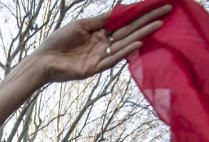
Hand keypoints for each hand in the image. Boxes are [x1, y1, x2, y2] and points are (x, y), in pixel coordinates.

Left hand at [34, 5, 171, 83]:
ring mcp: (100, 56)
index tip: (156, 4)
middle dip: (147, 21)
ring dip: (142, 34)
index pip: (124, 21)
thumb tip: (121, 10)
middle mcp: (103, 44)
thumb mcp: (81, 25)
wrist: (42, 61)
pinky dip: (125, 50)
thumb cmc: (58, 41)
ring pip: (125, 43)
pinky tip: (138, 42)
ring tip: (159, 25)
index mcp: (99, 32)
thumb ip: (101, 20)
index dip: (139, 13)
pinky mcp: (95, 68)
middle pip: (129, 30)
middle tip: (167, 12)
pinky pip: (113, 58)